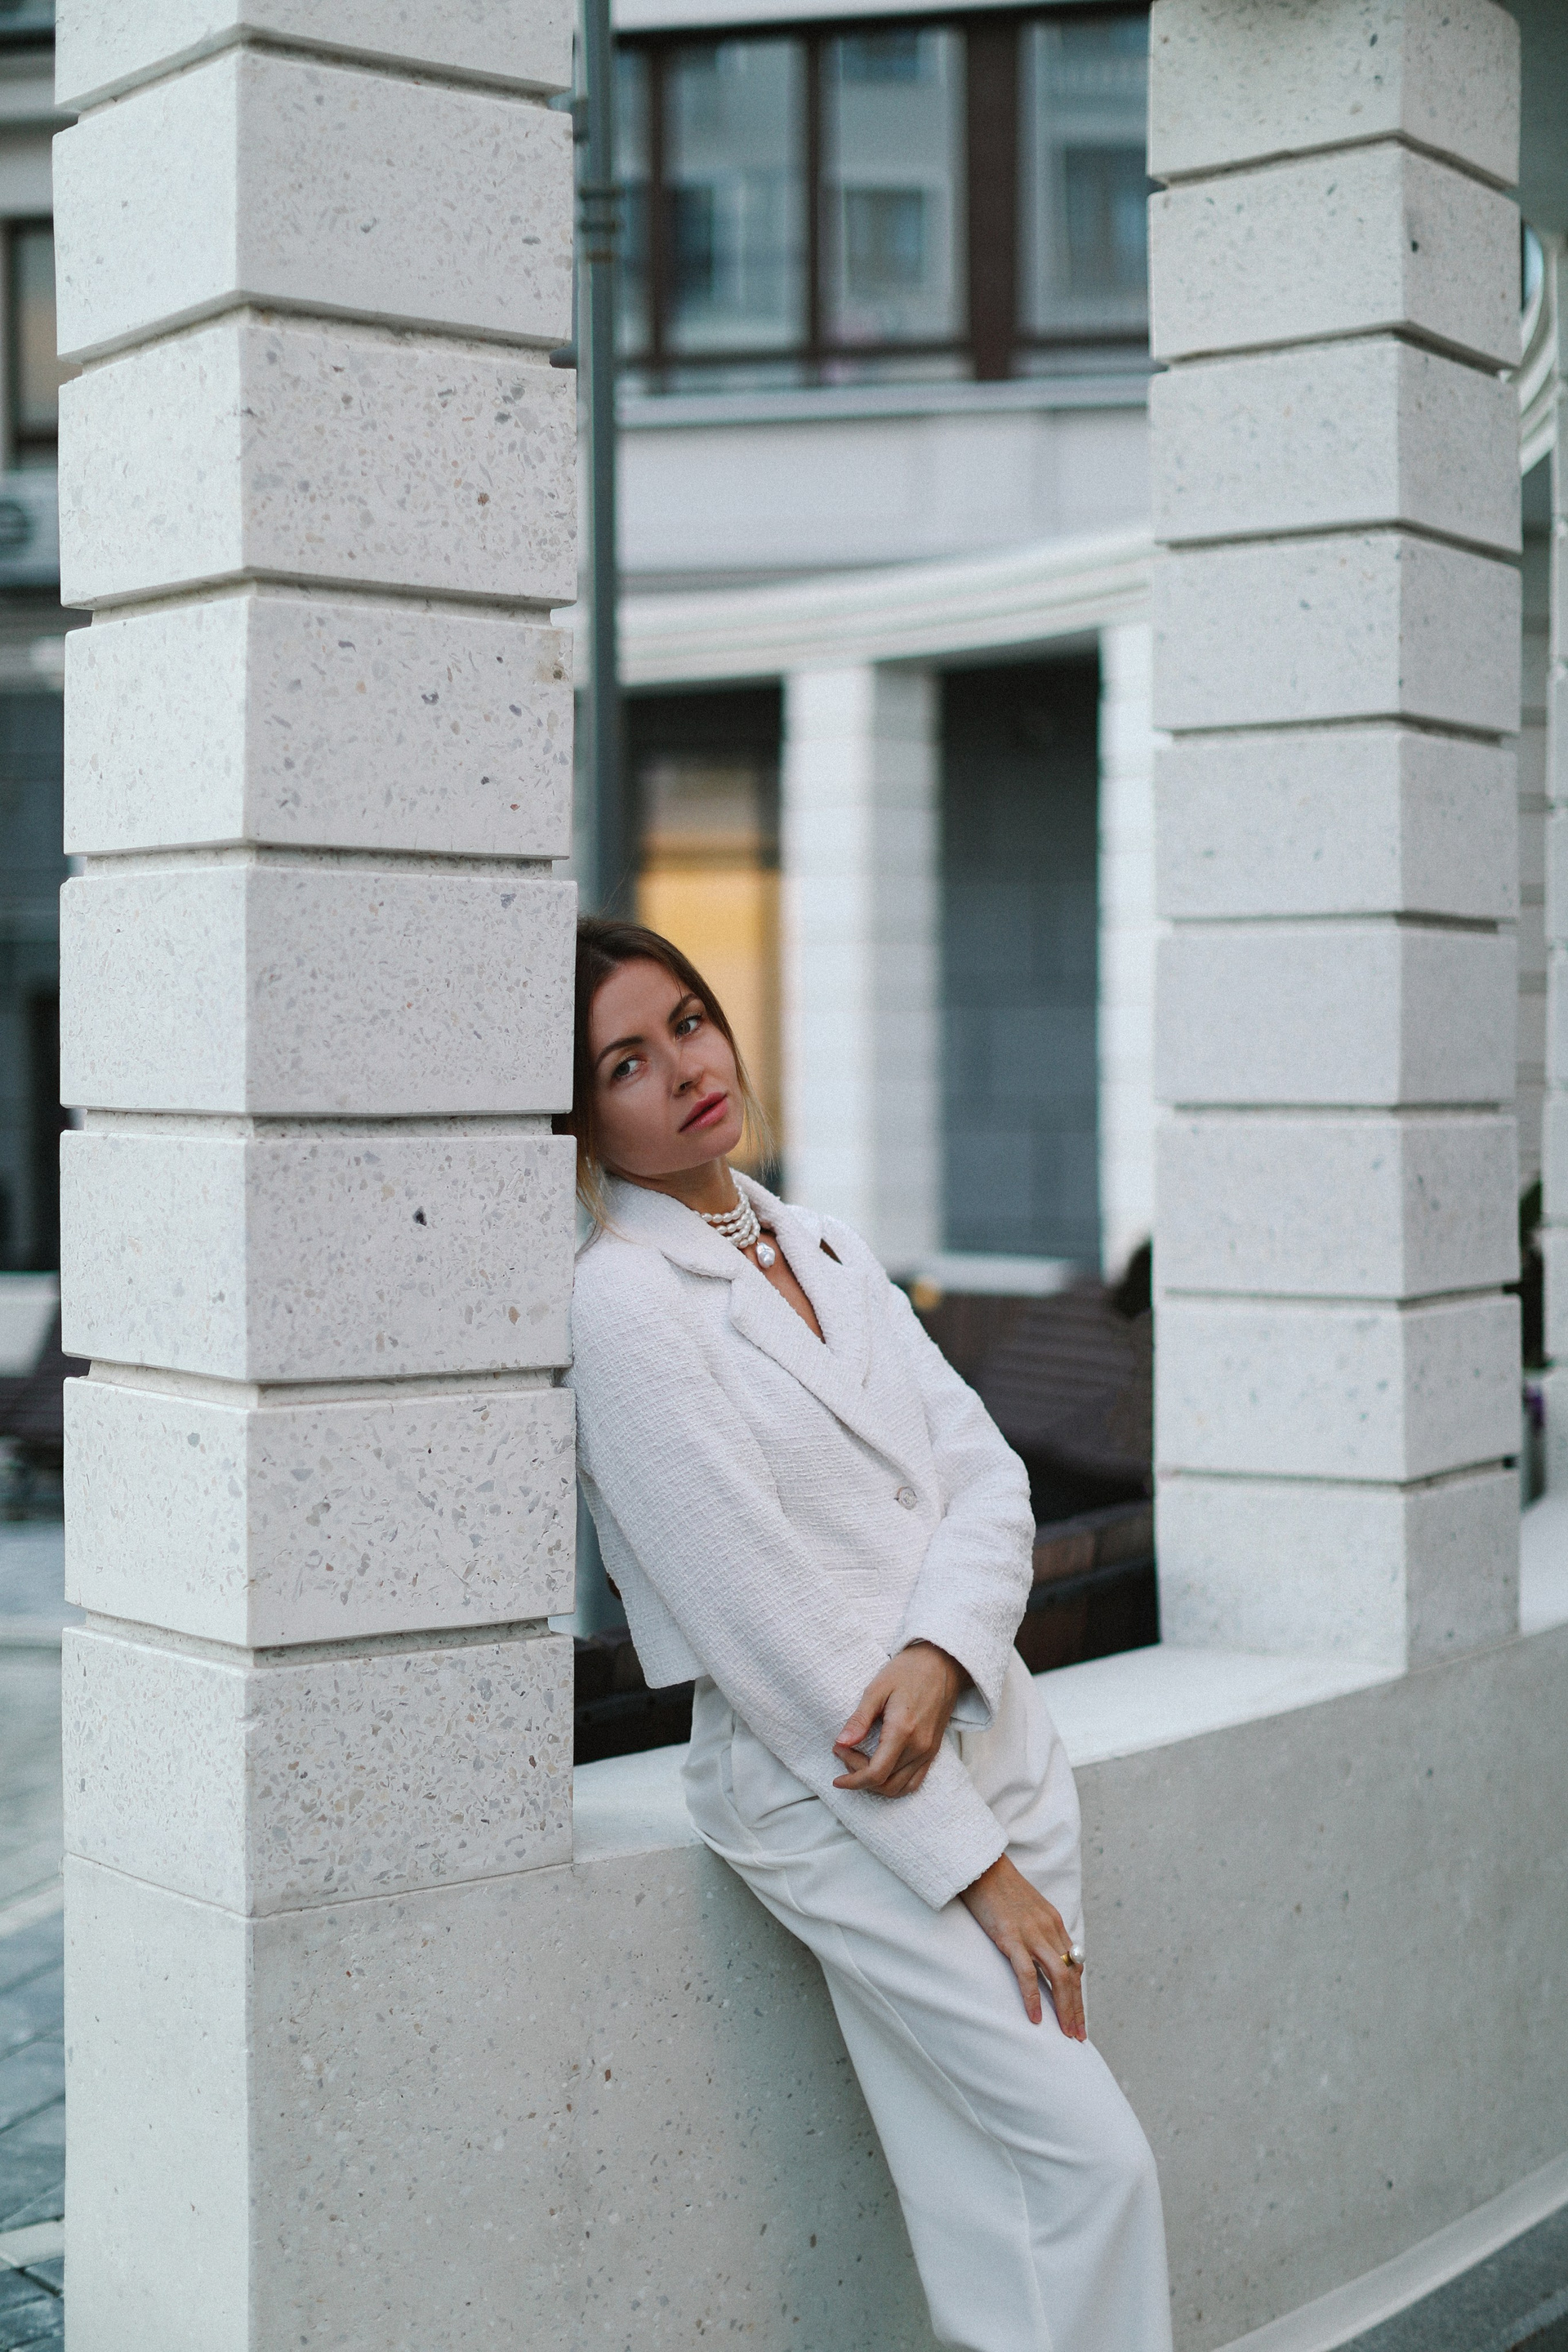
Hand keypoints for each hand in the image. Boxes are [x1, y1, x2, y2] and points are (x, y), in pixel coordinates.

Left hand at [831, 1642, 968, 1799]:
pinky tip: (879, 1767)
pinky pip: (914, 1781)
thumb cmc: (908, 1671)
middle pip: (885, 1783)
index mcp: (903, 1731)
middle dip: (858, 1776)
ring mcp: (929, 1751)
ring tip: (858, 1761)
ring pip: (899, 1788)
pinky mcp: (933, 1751)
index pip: (876, 1773)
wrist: (942, 1662)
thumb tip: (841, 1743)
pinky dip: (893, 1783)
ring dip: (875, 1783)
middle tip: (844, 1752)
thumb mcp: (877, 1689)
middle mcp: (919, 1747)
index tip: (836, 1770)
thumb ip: (859, 1719)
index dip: (852, 1779)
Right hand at [959, 1852, 1086, 2038]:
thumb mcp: (1027, 1906)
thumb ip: (1037, 1927)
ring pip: (1058, 1976)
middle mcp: (1048, 1929)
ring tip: (1066, 2034)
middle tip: (1079, 2036)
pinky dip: (1033, 1998)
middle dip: (1077, 2008)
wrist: (980, 1863)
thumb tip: (1040, 1952)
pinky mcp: (1010, 1936)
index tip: (1078, 2015)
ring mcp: (1030, 1933)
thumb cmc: (998, 1886)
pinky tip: (1035, 2018)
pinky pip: (1026, 1973)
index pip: (1075, 1964)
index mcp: (1053, 1922)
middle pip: (1072, 1975)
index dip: (1078, 1993)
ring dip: (1065, 2008)